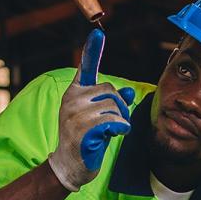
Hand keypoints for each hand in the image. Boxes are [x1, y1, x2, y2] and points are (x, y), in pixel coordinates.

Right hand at [49, 29, 134, 190]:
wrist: (70, 166)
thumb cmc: (86, 139)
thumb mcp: (101, 118)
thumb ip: (113, 103)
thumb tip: (130, 92)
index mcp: (75, 93)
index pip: (86, 68)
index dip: (93, 51)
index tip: (97, 33)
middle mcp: (72, 100)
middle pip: (110, 91)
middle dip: (120, 106)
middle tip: (116, 122)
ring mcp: (75, 115)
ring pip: (113, 107)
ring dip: (120, 121)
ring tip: (111, 132)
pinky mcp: (82, 130)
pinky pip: (112, 122)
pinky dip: (119, 128)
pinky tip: (115, 134)